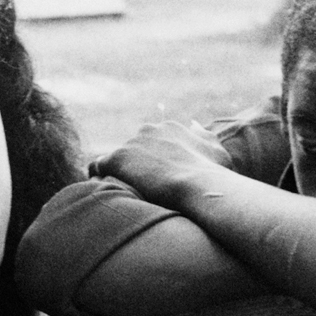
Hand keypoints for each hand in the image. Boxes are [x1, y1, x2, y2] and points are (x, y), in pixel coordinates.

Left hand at [91, 120, 233, 205]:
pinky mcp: (117, 158)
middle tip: (140, 188)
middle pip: (134, 147)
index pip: (153, 141)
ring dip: (117, 173)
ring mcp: (131, 143)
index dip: (154, 161)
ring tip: (120, 192)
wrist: (200, 186)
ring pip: (117, 157)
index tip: (156, 178)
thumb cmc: (214, 175)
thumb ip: (203, 136)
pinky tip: (103, 190)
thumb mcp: (218, 152)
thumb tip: (192, 123)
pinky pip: (97, 165)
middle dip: (136, 165)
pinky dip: (97, 176)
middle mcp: (148, 130)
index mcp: (169, 128)